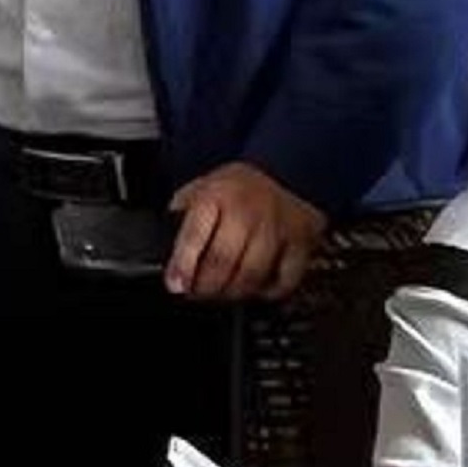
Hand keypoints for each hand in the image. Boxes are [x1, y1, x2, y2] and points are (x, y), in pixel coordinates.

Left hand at [166, 161, 327, 303]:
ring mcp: (278, 226)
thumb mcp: (198, 190)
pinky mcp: (301, 243)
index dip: (182, 265)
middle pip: (223, 261)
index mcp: (217, 194)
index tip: (175, 286)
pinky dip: (266, 292)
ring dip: (231, 293)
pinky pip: (283, 281)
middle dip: (204, 287)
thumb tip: (166, 254)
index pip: (195, 233)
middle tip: (196, 293)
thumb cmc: (235, 188)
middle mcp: (248, 209)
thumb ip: (181, 217)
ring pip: (252, 276)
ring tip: (220, 293)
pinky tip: (253, 287)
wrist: (285, 173)